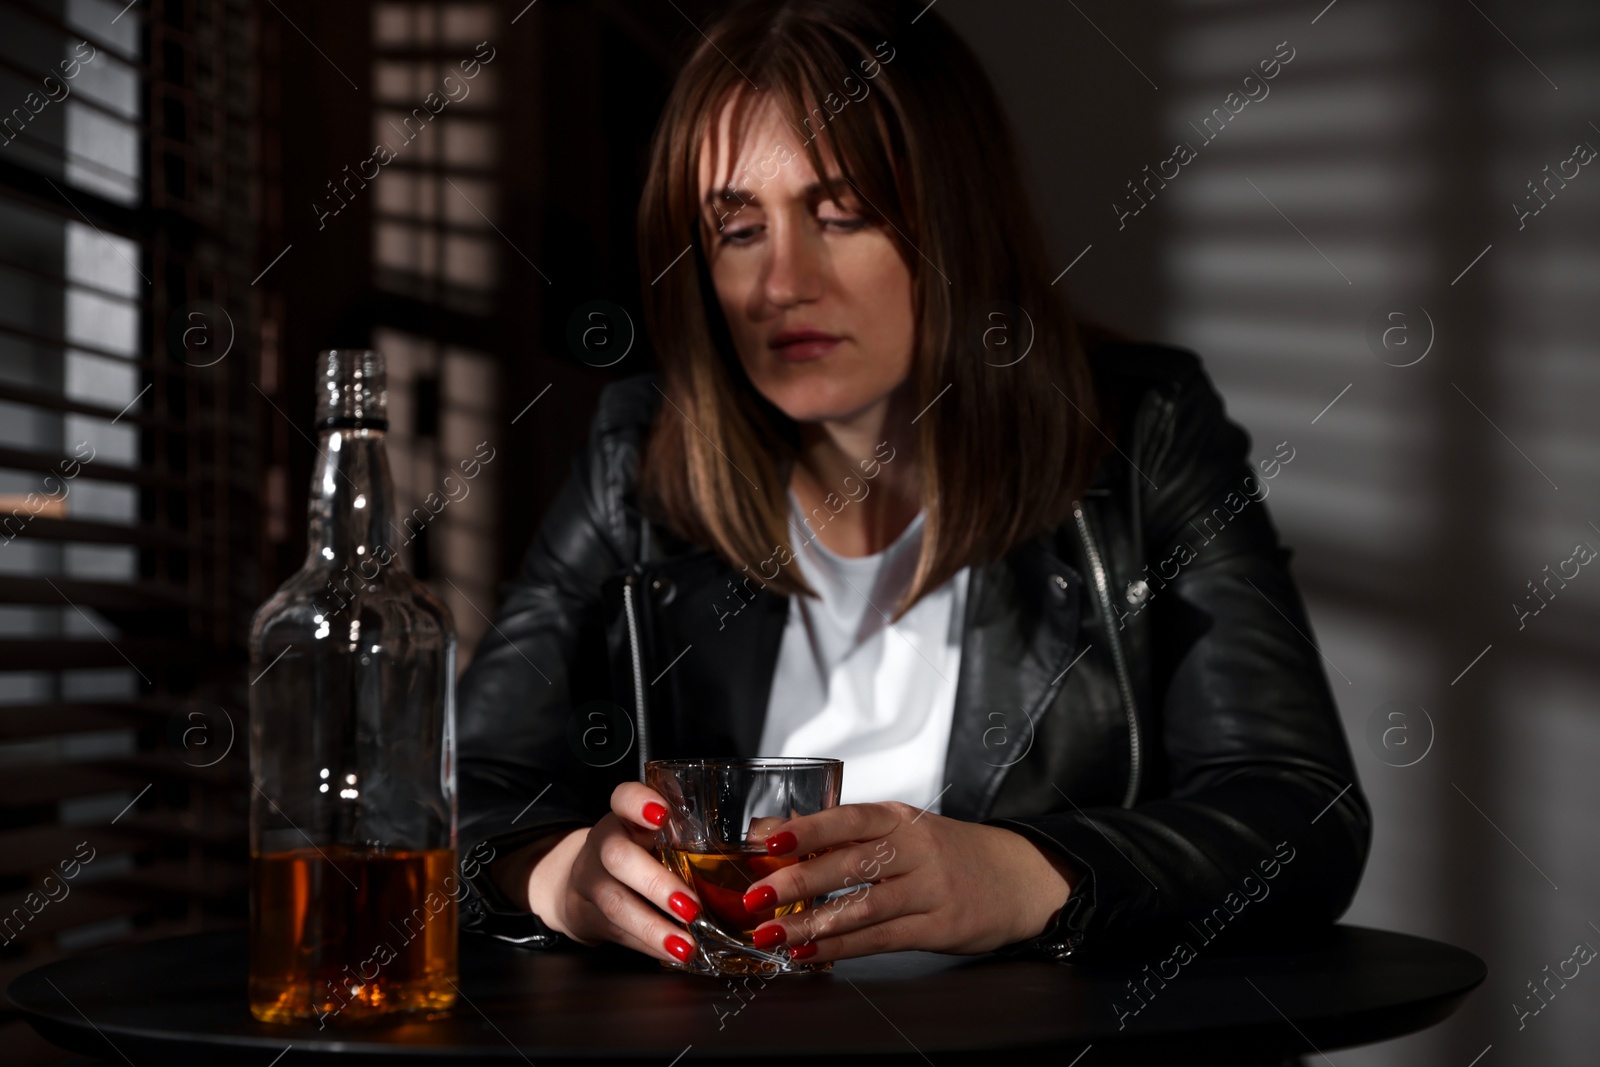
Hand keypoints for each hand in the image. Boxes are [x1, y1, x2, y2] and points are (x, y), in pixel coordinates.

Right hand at [526, 782, 703, 963]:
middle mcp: (604, 845)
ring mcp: (592, 882)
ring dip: (653, 928)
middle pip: (618, 857)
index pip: (623, 798)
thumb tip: (756, 848)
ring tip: (685, 946)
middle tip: (691, 906)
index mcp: (625, 818)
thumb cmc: (637, 853)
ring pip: (615, 903)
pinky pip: (619, 934)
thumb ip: (689, 836)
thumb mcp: (654, 834)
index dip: (639, 803)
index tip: (662, 814)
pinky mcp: (590, 917)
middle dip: (655, 883)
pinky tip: (673, 953)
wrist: (580, 884)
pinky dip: (649, 947)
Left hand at [741, 801, 1078, 961]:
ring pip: (864, 906)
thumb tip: (768, 832)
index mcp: (900, 818)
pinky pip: (881, 938)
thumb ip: (838, 833)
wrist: (1017, 877)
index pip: (848, 818)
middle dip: (798, 881)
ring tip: (771, 934)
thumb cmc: (944, 852)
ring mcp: (931, 889)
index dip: (808, 829)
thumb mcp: (898, 830)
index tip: (769, 843)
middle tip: (756, 897)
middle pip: (852, 864)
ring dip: (811, 922)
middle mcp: (917, 849)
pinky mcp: (939, 927)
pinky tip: (807, 951)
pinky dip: (840, 946)